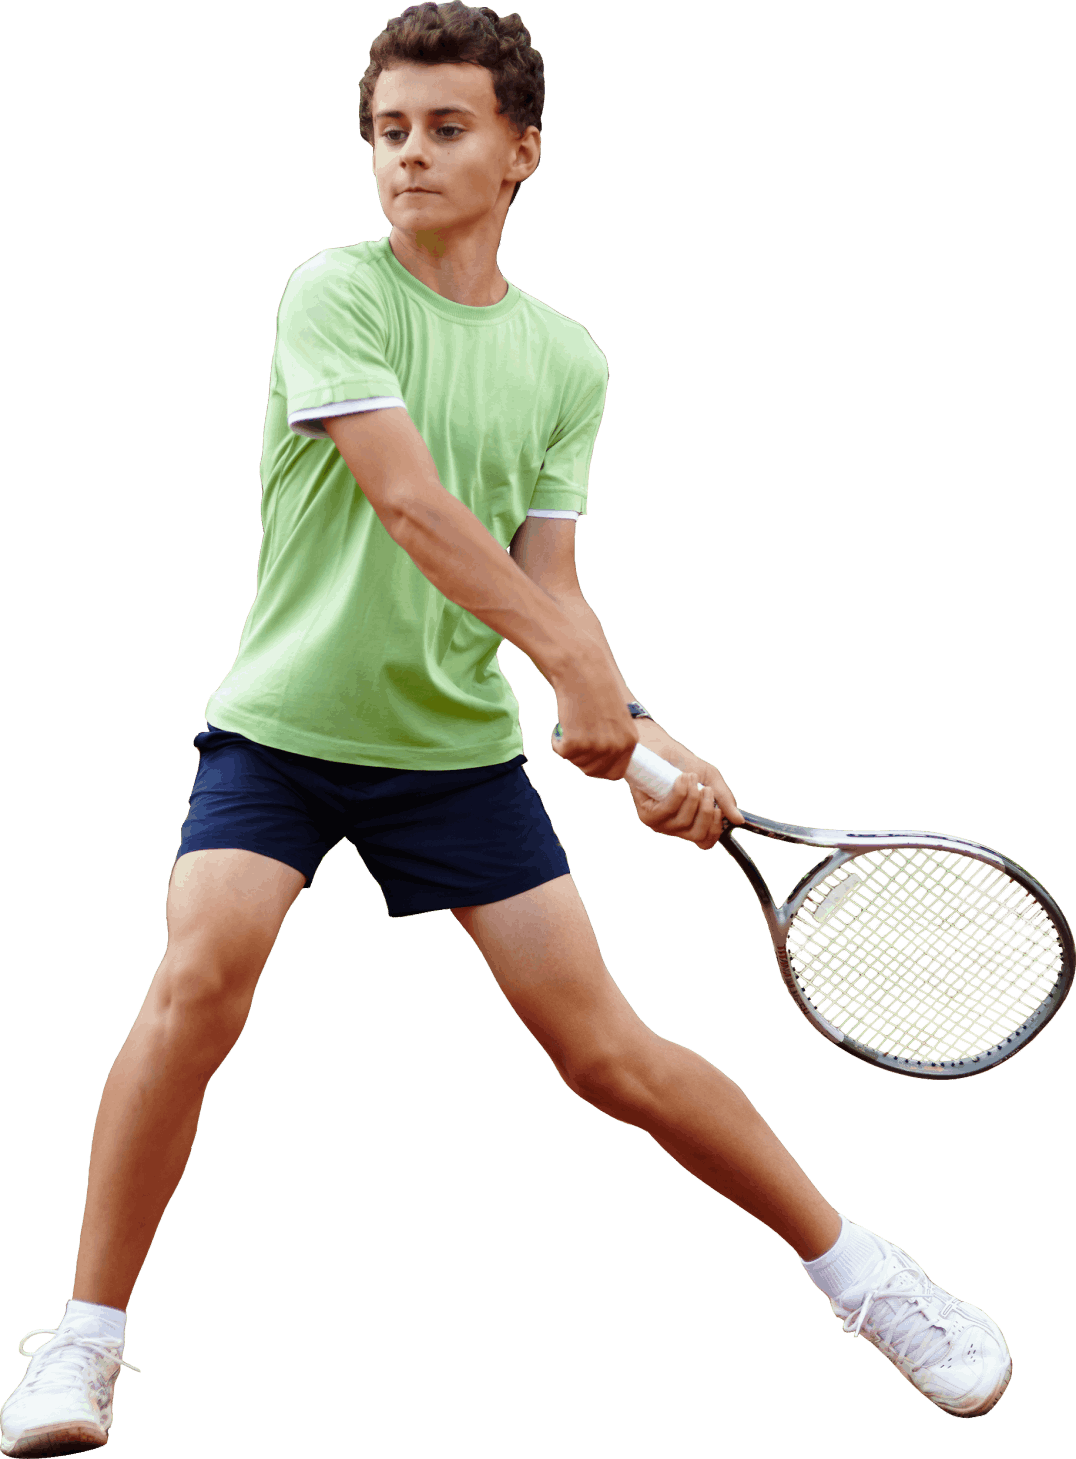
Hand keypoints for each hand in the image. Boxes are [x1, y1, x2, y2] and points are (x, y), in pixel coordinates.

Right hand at [549, 656, 637, 780]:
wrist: (581, 672)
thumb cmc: (596, 692)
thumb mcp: (617, 721)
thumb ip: (615, 743)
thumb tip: (605, 765)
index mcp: (630, 743)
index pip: (615, 774)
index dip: (599, 767)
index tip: (590, 756)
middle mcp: (615, 748)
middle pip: (592, 771)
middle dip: (581, 757)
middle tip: (578, 734)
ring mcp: (596, 747)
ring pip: (576, 762)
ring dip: (569, 746)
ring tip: (573, 723)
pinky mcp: (575, 744)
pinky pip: (561, 752)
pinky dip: (557, 740)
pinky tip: (563, 722)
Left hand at [629, 739, 744, 851]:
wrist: (661, 748)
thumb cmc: (685, 765)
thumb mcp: (711, 779)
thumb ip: (724, 798)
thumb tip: (739, 819)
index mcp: (692, 823)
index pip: (705, 842)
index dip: (715, 830)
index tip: (719, 811)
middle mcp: (676, 828)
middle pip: (697, 835)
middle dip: (706, 810)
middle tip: (707, 789)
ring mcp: (661, 823)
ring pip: (683, 821)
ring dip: (692, 796)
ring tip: (691, 776)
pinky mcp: (647, 814)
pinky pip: (668, 810)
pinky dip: (679, 793)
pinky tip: (681, 779)